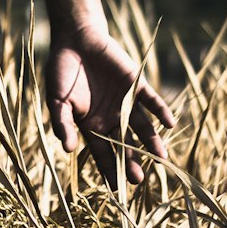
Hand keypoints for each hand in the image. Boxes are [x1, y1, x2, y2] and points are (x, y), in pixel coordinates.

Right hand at [46, 25, 175, 185]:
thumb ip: (62, 123)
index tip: (117, 188)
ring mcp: (125, 103)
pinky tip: (169, 123)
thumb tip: (67, 149)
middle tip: (138, 179)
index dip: (110, 170)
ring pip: (143, 128)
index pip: (103, 154)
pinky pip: (151, 101)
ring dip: (152, 142)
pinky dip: (160, 111)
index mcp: (92, 126)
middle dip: (132, 162)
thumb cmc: (62, 72)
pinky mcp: (136, 85)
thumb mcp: (57, 100)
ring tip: (162, 157)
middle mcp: (112, 120)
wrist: (75, 39)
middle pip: (125, 145)